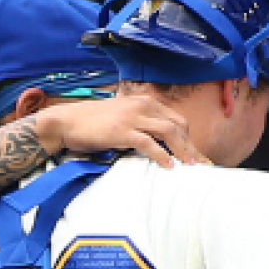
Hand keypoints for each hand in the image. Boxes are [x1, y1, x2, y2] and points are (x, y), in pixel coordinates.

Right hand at [35, 93, 203, 169]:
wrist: (67, 121)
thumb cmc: (94, 123)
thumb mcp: (123, 117)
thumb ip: (142, 125)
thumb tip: (161, 145)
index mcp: (145, 102)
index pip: (177, 119)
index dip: (190, 139)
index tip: (197, 156)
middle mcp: (142, 106)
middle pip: (178, 125)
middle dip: (191, 147)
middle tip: (200, 166)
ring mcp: (132, 117)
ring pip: (168, 132)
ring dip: (183, 151)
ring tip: (190, 167)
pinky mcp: (122, 131)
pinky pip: (149, 143)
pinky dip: (162, 155)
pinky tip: (169, 166)